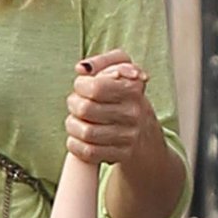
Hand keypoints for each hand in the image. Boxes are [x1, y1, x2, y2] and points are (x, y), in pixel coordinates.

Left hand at [65, 49, 150, 166]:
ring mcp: (128, 136)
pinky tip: (76, 138)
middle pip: (86, 109)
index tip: (81, 87)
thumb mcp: (123, 72)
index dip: (80, 86)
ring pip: (85, 132)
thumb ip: (102, 62)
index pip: (96, 87)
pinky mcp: (122, 155)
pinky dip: (75, 145)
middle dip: (73, 105)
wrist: (145, 137)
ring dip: (72, 125)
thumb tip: (81, 69)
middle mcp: (133, 113)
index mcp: (133, 89)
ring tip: (75, 121)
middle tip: (75, 104)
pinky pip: (88, 152)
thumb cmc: (126, 98)